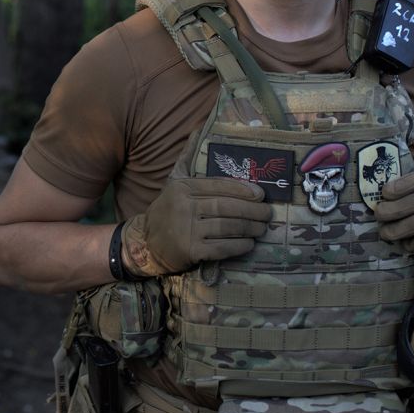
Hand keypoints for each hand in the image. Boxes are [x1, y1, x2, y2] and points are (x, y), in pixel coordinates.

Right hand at [121, 176, 270, 276]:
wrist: (146, 244)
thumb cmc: (169, 214)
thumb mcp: (177, 189)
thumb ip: (198, 176)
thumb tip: (223, 161)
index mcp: (182, 187)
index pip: (219, 186)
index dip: (243, 190)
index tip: (260, 195)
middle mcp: (183, 206)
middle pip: (226, 207)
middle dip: (252, 210)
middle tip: (267, 214)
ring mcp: (186, 230)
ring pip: (227, 227)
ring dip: (249, 228)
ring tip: (261, 228)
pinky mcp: (190, 251)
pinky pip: (222, 248)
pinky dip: (239, 246)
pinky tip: (249, 244)